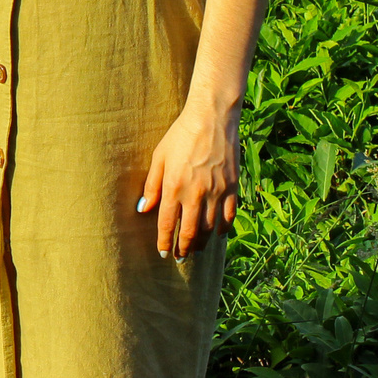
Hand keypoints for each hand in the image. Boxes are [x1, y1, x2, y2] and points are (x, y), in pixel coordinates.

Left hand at [137, 98, 241, 260]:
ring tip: (196, 250)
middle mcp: (196, 194)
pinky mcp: (233, 188)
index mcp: (174, 187)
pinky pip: (230, 217)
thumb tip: (143, 209)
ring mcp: (217, 192)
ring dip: (203, 243)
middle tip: (180, 258)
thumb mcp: (159, 157)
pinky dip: (224, 229)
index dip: (164, 242)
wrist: (212, 118)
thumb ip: (152, 185)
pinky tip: (218, 235)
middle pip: (190, 232)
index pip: (168, 224)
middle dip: (184, 249)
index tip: (163, 253)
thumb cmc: (180, 135)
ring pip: (210, 229)